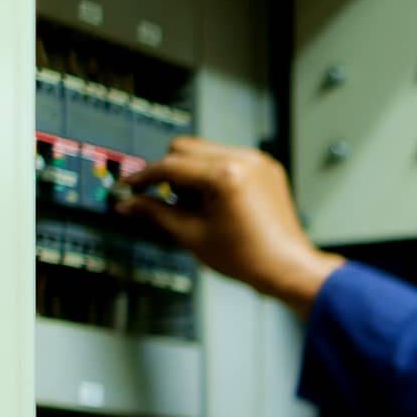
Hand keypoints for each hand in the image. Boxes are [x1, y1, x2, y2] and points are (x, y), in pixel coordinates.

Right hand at [116, 137, 343, 313]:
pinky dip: (214, 173)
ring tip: (196, 206)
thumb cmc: (249, 258)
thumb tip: (129, 204)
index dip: (144, 177)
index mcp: (224, 175)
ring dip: (191, 171)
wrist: (288, 268)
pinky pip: (228, 158)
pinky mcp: (266, 168)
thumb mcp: (192, 236)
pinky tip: (215, 202)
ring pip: (206, 150)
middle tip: (164, 199)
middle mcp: (243, 160)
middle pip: (185, 147)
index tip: (130, 187)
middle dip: (168, 171)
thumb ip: (156, 214)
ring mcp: (258, 162)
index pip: (170, 165)